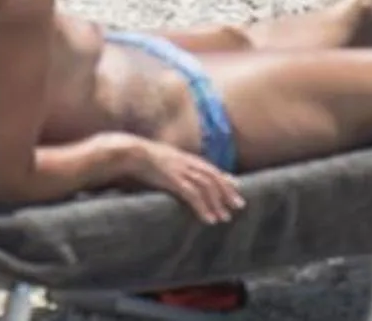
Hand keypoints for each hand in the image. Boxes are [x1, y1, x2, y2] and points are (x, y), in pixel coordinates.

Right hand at [126, 138, 242, 223]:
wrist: (132, 152)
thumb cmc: (146, 157)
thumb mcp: (167, 159)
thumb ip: (180, 165)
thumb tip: (187, 173)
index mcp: (188, 159)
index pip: (213, 169)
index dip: (226, 179)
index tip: (238, 189)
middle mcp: (189, 164)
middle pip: (214, 179)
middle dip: (227, 193)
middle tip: (239, 207)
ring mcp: (182, 172)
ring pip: (207, 189)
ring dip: (217, 204)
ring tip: (224, 218)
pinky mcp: (174, 181)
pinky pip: (193, 196)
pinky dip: (203, 208)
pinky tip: (208, 220)